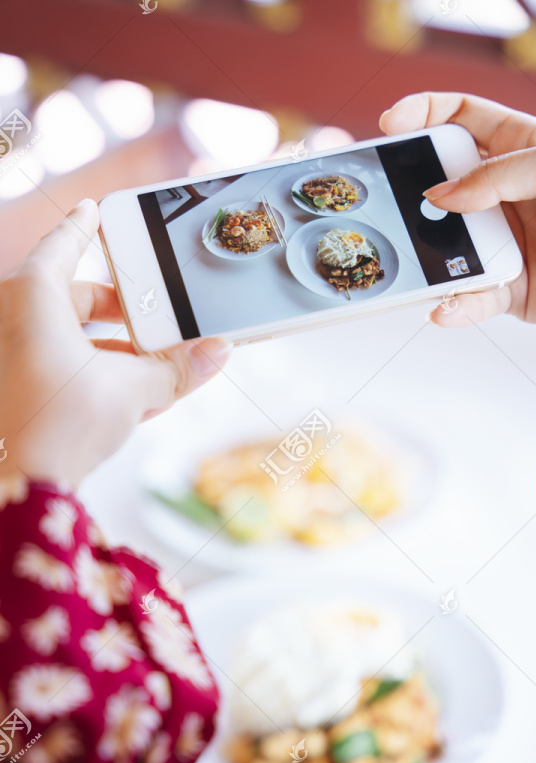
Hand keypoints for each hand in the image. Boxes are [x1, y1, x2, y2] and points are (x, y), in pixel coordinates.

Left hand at [0, 199, 229, 486]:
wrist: (24, 485)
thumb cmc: (65, 424)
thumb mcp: (134, 390)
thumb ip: (178, 368)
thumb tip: (219, 351)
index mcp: (32, 298)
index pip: (63, 245)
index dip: (85, 226)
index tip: (94, 210)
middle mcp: (12, 319)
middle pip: (69, 295)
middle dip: (114, 307)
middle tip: (149, 310)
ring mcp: (9, 353)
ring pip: (64, 334)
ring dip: (108, 345)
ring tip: (151, 363)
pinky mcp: (15, 385)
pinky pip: (55, 363)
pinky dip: (89, 369)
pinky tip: (129, 393)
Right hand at [380, 92, 535, 338]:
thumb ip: (500, 173)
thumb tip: (441, 195)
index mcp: (525, 150)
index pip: (466, 118)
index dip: (426, 113)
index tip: (391, 124)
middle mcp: (509, 195)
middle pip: (443, 185)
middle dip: (414, 194)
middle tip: (393, 204)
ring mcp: (505, 242)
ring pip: (447, 245)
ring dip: (429, 259)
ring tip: (418, 267)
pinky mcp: (508, 289)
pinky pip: (470, 295)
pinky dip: (456, 305)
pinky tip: (448, 309)